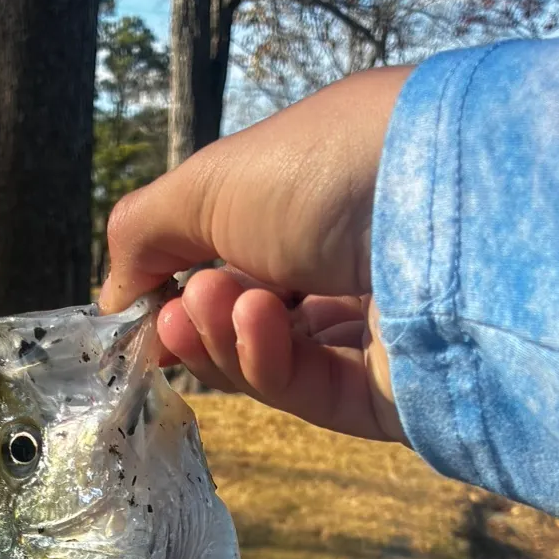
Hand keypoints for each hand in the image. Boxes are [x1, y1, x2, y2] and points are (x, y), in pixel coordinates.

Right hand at [100, 67, 410, 443]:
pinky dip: (266, 362)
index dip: (185, 285)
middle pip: (250, 321)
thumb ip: (145, 236)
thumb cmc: (324, 166)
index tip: (143, 302)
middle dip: (198, 319)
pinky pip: (311, 392)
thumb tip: (116, 300)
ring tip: (211, 305)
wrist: (442, 203)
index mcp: (320, 203)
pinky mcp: (397, 392)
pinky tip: (252, 323)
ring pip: (273, 362)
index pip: (240, 260)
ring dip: (223, 338)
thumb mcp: (210, 181)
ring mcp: (377, 332)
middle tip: (172, 313)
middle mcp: (353, 265)